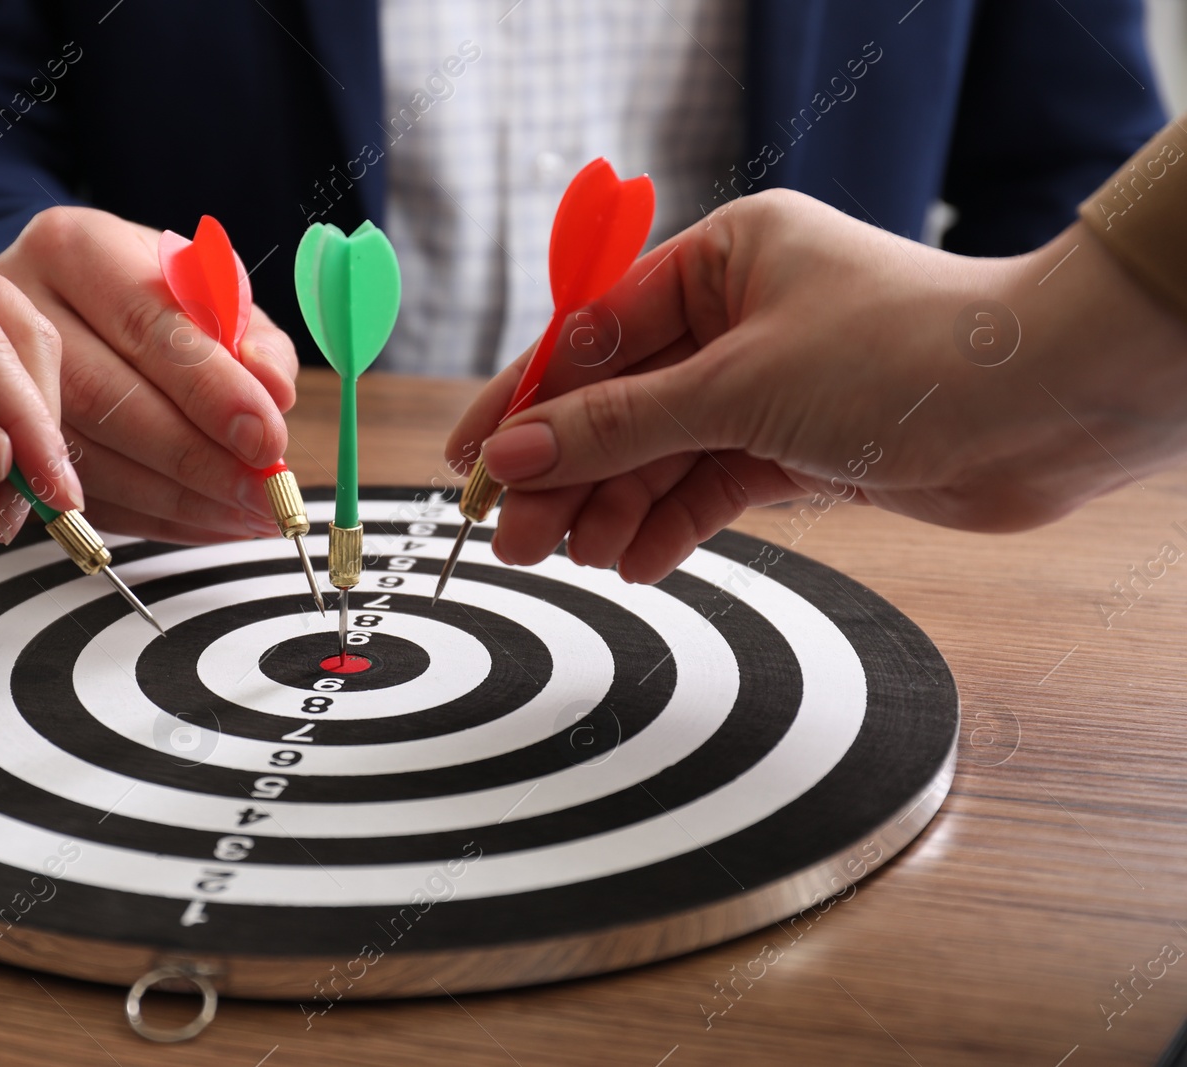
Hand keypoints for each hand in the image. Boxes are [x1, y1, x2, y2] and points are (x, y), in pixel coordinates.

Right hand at [0, 206, 298, 543]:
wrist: (71, 305)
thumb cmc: (151, 294)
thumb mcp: (207, 287)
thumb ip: (251, 335)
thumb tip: (275, 390)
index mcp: (75, 249)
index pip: (148, 325)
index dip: (211, 390)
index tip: (266, 439)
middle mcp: (18, 306)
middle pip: (106, 399)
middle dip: (198, 458)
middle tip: (265, 492)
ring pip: (87, 458)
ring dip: (180, 500)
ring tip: (251, 515)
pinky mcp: (3, 443)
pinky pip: (80, 494)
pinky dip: (155, 518)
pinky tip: (211, 522)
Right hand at [448, 189, 1186, 582]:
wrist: (1052, 407)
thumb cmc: (909, 352)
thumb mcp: (735, 386)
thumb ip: (616, 425)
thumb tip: (514, 451)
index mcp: (720, 261)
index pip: (592, 335)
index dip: (524, 402)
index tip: (469, 458)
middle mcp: (741, 318)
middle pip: (621, 403)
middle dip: (568, 471)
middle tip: (516, 536)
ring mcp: (769, 386)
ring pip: (662, 453)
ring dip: (616, 506)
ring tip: (575, 558)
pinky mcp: (800, 448)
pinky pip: (711, 487)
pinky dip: (675, 525)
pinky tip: (638, 561)